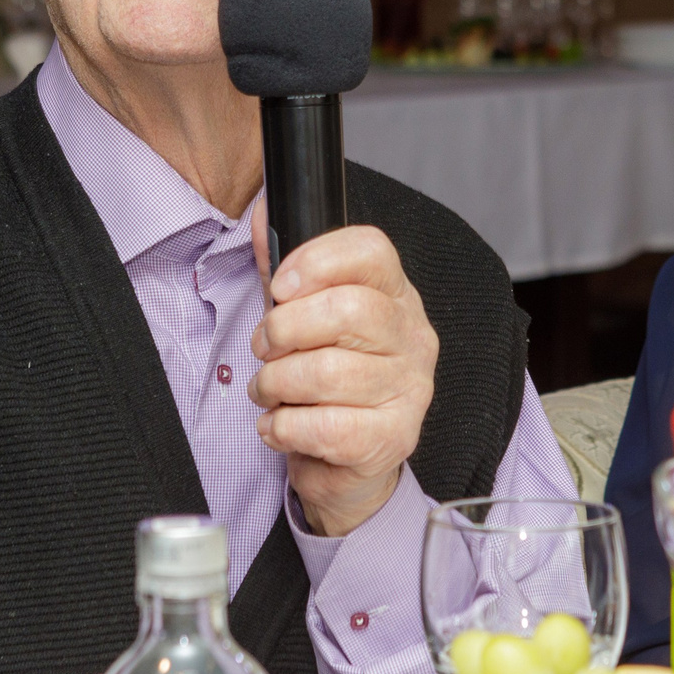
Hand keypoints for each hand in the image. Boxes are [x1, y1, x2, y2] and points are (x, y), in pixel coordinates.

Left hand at [249, 221, 438, 536]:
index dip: (317, 261)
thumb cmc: (326, 381)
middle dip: (283, 329)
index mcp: (395, 295)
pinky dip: (284, 428)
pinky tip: (280, 426)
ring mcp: (409, 389)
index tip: (280, 287)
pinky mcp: (392, 438)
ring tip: (268, 391)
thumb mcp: (305, 319)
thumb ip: (284, 270)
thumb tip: (261, 214)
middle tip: (265, 348)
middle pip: (347, 309)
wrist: (350, 460)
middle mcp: (412, 337)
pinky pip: (326, 427)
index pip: (372, 251)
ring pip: (327, 372)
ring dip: (276, 384)